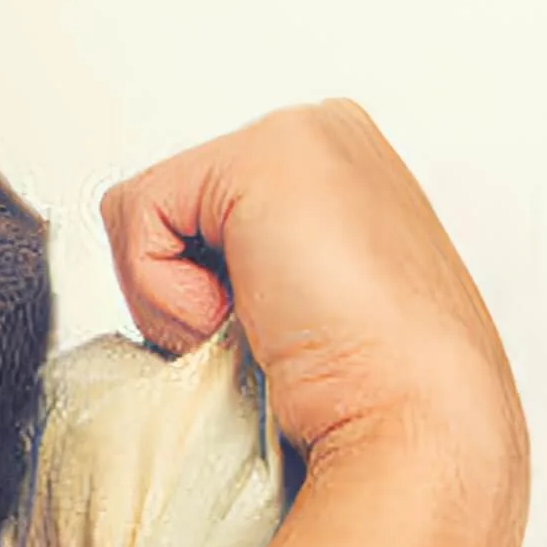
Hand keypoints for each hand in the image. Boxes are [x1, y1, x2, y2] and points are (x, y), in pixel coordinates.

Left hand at [100, 102, 524, 479]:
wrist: (409, 411)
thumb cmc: (358, 391)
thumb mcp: (278, 313)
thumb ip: (231, 275)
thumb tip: (169, 296)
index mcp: (332, 173)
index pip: (190, 218)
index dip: (192, 297)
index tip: (268, 333)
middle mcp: (321, 138)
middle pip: (161, 211)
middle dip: (178, 293)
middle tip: (262, 332)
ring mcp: (300, 135)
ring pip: (140, 214)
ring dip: (173, 299)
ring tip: (261, 323)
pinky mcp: (263, 155)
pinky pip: (137, 216)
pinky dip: (165, 290)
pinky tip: (242, 312)